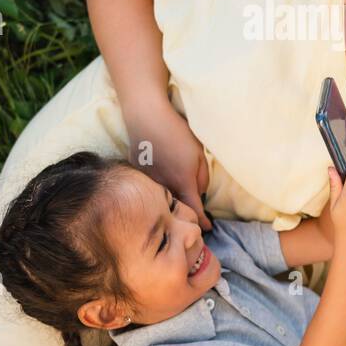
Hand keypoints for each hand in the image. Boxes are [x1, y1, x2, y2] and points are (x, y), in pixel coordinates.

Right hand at [125, 102, 211, 229]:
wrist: (146, 117)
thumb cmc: (177, 132)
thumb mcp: (199, 153)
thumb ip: (202, 178)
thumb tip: (199, 193)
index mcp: (183, 183)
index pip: (195, 211)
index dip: (203, 222)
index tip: (208, 228)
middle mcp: (164, 187)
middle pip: (176, 208)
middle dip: (186, 213)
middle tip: (194, 213)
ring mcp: (147, 182)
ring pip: (161, 199)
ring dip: (170, 200)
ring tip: (174, 195)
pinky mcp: (136, 175)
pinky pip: (149, 187)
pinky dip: (156, 187)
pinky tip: (158, 176)